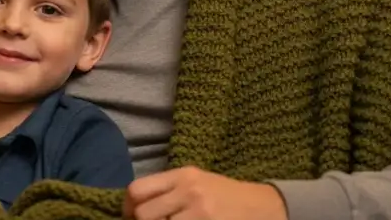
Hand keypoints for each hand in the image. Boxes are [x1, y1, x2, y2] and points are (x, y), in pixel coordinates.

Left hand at [123, 166, 286, 219]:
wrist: (263, 206)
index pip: (137, 190)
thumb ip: (167, 189)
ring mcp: (200, 213)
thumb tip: (134, 206)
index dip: (127, 208)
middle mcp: (189, 191)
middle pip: (143, 214)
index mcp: (182, 175)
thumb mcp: (196, 181)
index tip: (130, 217)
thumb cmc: (224, 195)